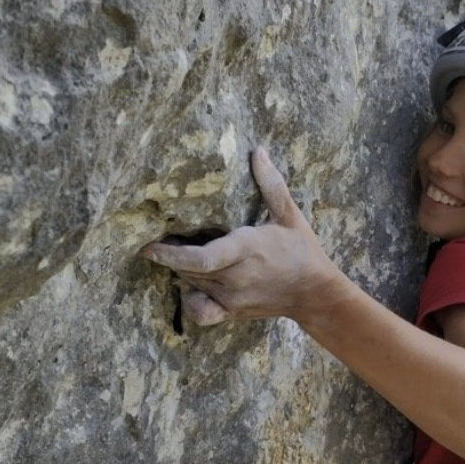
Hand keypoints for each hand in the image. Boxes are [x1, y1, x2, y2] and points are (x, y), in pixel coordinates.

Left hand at [139, 146, 344, 325]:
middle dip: (171, 253)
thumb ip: (271, 184)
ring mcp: (232, 297)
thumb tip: (259, 151)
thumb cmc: (301, 250)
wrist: (315, 293)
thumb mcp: (289, 214)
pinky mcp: (232, 311)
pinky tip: (191, 286)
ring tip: (175, 251)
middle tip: (161, 236)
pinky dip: (190, 301)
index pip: (201, 259)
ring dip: (180, 268)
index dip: (171, 254)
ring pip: (191, 283)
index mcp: (247, 250)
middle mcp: (235, 277)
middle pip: (188, 268)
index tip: (149, 246)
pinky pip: (201, 312)